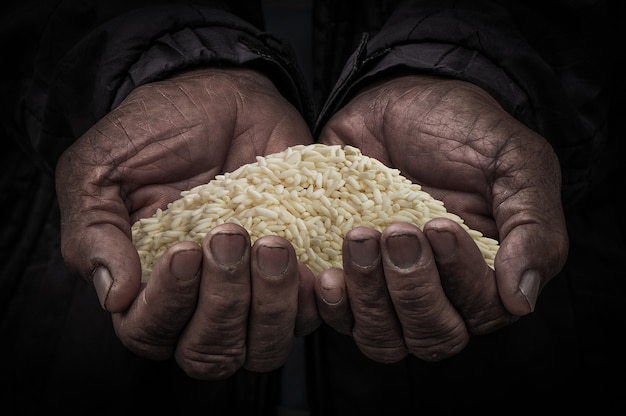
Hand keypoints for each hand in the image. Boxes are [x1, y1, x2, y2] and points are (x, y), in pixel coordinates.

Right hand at [56, 68, 318, 378]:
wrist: (223, 96)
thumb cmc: (157, 132)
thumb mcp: (102, 170)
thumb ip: (93, 231)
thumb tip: (113, 297)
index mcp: (147, 283)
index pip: (150, 333)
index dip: (166, 306)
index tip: (185, 250)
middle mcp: (200, 299)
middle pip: (210, 354)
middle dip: (222, 304)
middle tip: (229, 236)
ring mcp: (252, 290)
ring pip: (263, 346)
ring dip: (269, 304)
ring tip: (272, 242)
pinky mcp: (296, 272)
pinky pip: (313, 315)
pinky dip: (312, 296)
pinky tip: (307, 257)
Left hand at [316, 75, 567, 361]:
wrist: (400, 98)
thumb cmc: (463, 129)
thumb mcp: (515, 162)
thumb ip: (532, 226)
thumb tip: (520, 300)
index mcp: (486, 269)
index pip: (482, 310)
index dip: (461, 279)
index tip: (438, 225)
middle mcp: (439, 289)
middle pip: (432, 336)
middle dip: (413, 290)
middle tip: (396, 232)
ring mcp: (389, 287)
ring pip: (383, 338)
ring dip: (370, 296)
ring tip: (359, 238)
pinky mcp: (348, 275)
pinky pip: (338, 319)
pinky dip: (332, 304)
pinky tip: (327, 273)